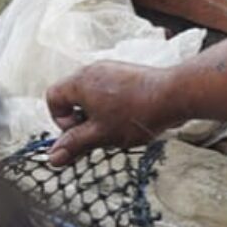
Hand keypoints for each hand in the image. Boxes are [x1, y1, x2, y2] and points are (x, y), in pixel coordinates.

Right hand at [44, 61, 176, 163]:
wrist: (174, 95)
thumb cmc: (136, 113)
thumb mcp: (100, 135)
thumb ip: (74, 144)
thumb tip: (53, 157)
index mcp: (79, 82)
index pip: (52, 97)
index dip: (60, 119)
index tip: (79, 133)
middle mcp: (92, 71)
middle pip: (71, 97)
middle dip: (81, 120)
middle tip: (99, 135)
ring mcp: (110, 69)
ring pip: (91, 96)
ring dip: (97, 115)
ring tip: (117, 127)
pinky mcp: (126, 73)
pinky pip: (108, 91)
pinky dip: (111, 107)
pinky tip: (129, 118)